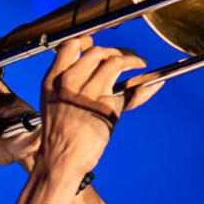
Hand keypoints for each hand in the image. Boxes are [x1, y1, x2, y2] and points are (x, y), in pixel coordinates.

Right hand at [39, 35, 163, 177]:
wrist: (59, 161)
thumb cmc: (59, 138)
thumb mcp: (55, 105)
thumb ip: (73, 84)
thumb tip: (103, 68)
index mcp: (52, 80)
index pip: (70, 46)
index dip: (88, 41)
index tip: (98, 44)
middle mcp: (69, 82)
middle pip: (97, 52)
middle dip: (116, 51)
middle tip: (126, 57)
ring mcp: (88, 93)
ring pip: (114, 63)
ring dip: (131, 60)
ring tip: (140, 63)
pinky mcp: (106, 107)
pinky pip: (127, 92)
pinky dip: (142, 89)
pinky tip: (150, 86)